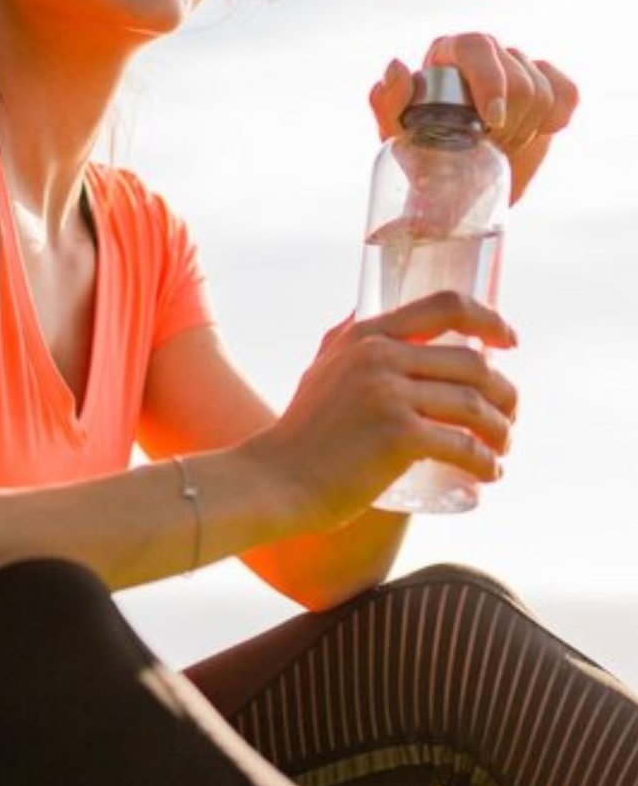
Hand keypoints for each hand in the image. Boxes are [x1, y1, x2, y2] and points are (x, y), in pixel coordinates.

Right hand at [245, 291, 518, 530]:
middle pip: (473, 364)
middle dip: (505, 394)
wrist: (275, 479)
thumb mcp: (321, 370)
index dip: (490, 319)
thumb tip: (368, 315)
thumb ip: (346, 342)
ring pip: (475, 405)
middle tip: (507, 419)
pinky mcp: (398, 436)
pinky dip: (486, 463)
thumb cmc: (303, 434)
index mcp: (365, 336)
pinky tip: (489, 474)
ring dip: (501, 431)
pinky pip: (464, 446)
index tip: (510, 342)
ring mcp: (388, 395)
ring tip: (500, 450)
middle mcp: (378, 356)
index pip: (446, 306)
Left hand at [369, 32, 580, 205]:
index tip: (491, 121)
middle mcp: (484, 53)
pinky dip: (556, 119)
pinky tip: (536, 133)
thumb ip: (387, 102)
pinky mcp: (549, 86)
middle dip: (507, 121)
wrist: (459, 185)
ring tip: (500, 146)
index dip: (489, 81)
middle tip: (488, 147)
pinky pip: (567, 93)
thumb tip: (397, 66)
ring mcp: (519, 66)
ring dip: (525, 129)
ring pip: (542, 90)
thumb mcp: (396, 135)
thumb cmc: (420, 154)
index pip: (475, 47)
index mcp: (447, 53)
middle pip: (516, 75)